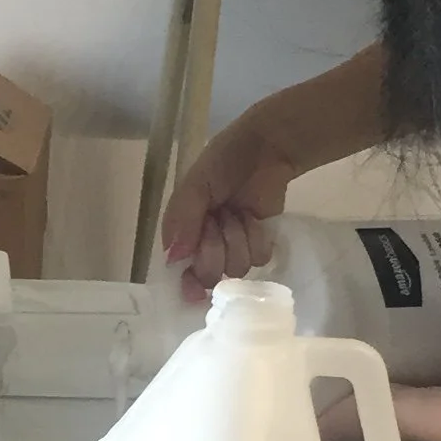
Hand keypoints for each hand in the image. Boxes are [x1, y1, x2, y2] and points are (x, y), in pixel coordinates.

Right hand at [159, 111, 291, 300]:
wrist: (267, 149)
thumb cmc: (225, 161)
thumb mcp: (196, 184)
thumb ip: (183, 219)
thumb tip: (174, 259)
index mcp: (182, 231)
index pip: (179, 269)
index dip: (187, 282)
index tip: (195, 292)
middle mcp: (205, 244)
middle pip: (209, 274)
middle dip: (215, 249)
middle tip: (219, 220)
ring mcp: (234, 247)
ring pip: (236, 268)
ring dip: (238, 239)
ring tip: (238, 213)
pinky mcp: (259, 244)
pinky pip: (259, 259)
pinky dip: (258, 237)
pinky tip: (254, 217)